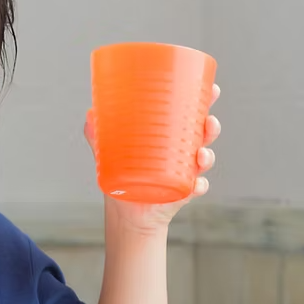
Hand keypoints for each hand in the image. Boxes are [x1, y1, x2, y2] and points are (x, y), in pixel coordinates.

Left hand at [84, 84, 220, 232]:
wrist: (126, 213)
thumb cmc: (123, 177)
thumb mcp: (109, 153)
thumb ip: (97, 135)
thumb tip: (90, 115)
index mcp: (170, 137)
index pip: (191, 115)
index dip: (205, 101)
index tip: (213, 89)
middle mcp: (182, 152)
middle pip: (204, 135)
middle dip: (211, 126)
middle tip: (208, 122)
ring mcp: (185, 173)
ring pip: (204, 160)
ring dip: (208, 155)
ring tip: (201, 155)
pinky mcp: (182, 194)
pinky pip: (197, 189)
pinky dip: (199, 186)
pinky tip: (196, 185)